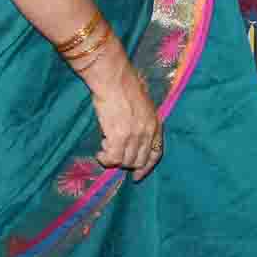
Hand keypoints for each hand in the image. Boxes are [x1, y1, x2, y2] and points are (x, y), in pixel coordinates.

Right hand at [83, 44, 163, 179]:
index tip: (137, 176)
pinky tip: (100, 151)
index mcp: (155, 123)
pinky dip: (104, 159)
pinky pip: (112, 159)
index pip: (156, 153)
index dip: (147, 167)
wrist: (114, 79)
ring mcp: (134, 136)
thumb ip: (141, 122)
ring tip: (105, 146)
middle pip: (139, 160)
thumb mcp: (142, 106)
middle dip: (126, 163)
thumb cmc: (124, 87)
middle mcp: (148, 132)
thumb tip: (132, 137)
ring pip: (125, 162)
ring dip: (113, 159)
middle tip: (113, 154)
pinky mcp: (119, 137)